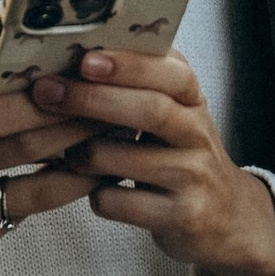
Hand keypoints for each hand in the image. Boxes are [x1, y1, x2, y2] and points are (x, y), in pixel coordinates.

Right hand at [0, 43, 96, 263]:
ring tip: (112, 144)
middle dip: (72, 128)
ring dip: (79, 167)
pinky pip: (26, 217)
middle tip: (113, 111)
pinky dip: (62, 195)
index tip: (81, 87)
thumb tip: (32, 32)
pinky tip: (87, 176)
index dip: (38, 104)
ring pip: (31, 193)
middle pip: (17, 149)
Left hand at [28, 50, 274, 275]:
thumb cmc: (182, 155)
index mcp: (193, 99)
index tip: (85, 58)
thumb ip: (138, 85)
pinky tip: (94, 190)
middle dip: (92, 99)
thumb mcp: (175, 112)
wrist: (227, 217)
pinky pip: (121, 202)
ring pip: (126, 159)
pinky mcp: (182, 217)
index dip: (127, 64)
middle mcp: (199, 134)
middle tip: (47, 91)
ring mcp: (194, 177)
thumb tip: (71, 57)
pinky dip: (97, 195)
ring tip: (64, 152)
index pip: (170, 71)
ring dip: (83, 153)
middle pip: (149, 110)